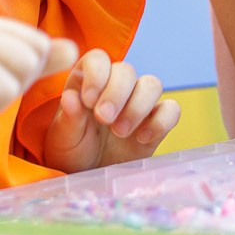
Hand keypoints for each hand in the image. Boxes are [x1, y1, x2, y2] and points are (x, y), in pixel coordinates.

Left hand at [43, 49, 180, 172]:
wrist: (91, 175)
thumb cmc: (73, 152)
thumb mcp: (63, 139)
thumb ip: (69, 118)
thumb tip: (71, 97)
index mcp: (88, 81)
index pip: (98, 59)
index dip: (97, 74)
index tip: (88, 101)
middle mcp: (115, 86)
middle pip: (127, 70)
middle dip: (117, 94)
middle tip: (104, 119)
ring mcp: (138, 102)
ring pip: (152, 84)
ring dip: (138, 107)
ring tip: (120, 132)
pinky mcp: (156, 122)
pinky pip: (171, 110)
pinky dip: (161, 122)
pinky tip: (142, 139)